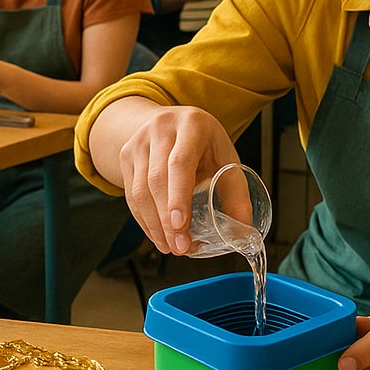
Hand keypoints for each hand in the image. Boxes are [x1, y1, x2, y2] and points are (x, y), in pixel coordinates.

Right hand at [116, 104, 239, 255]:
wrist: (173, 122)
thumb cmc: (204, 143)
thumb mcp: (226, 158)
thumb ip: (237, 193)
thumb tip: (243, 230)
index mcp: (192, 125)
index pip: (180, 163)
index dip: (179, 197)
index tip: (181, 225)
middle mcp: (161, 129)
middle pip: (156, 180)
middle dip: (166, 220)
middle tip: (180, 246)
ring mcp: (139, 141)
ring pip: (139, 190)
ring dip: (154, 225)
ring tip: (170, 246)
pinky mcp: (126, 155)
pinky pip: (131, 194)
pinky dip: (144, 219)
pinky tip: (157, 235)